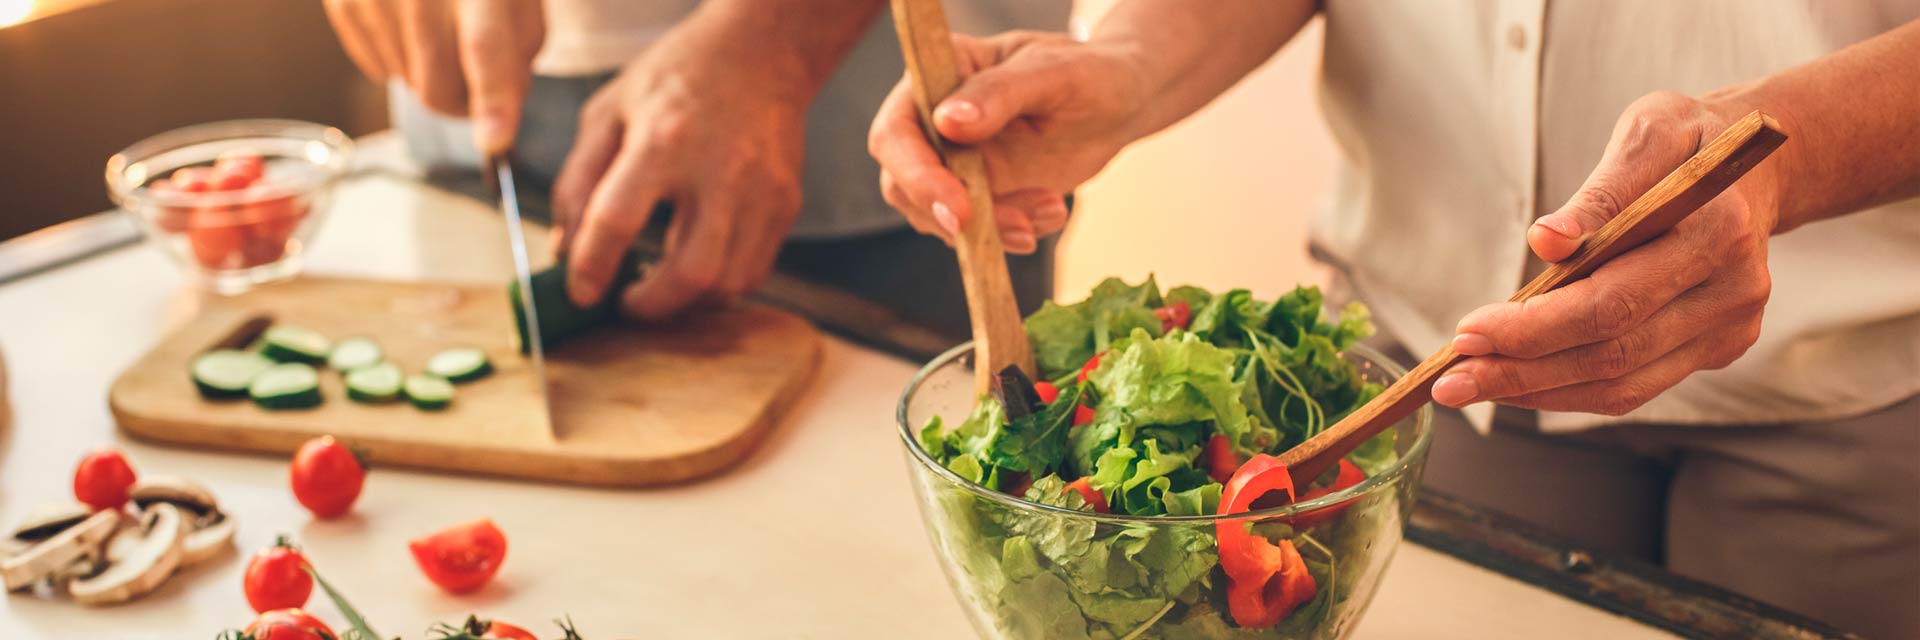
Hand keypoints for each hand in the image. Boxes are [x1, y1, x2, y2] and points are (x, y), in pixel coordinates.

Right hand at [322, 0, 543, 152]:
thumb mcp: (518, 3)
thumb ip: (518, 56)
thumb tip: (498, 113)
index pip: (485, 49)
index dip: (492, 100)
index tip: (494, 142)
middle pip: (438, 89)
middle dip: (463, 103)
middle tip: (475, 82)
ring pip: (407, 85)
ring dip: (430, 76)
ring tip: (442, 34)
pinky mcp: (344, 4)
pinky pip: (377, 70)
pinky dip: (400, 60)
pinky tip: (411, 26)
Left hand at [549, 20, 807, 319]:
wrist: (762, 53)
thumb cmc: (679, 78)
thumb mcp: (610, 111)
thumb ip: (579, 180)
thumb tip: (567, 248)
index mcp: (664, 139)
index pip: (617, 220)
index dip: (591, 267)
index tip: (581, 292)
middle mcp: (720, 170)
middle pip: (691, 271)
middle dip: (652, 306)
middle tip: (628, 303)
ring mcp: (762, 192)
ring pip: (729, 282)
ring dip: (687, 302)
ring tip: (660, 287)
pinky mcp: (786, 205)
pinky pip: (755, 270)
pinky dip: (720, 285)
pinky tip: (696, 268)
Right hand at [868, 31, 1149, 252]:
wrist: (1119, 104)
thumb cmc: (1090, 73)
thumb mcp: (1054, 74)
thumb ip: (1001, 93)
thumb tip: (948, 121)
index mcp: (939, 75)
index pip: (897, 131)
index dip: (916, 174)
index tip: (960, 208)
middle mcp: (933, 121)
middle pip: (903, 184)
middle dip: (953, 217)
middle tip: (1016, 229)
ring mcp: (952, 161)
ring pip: (939, 216)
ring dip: (993, 228)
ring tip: (1052, 207)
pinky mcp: (977, 193)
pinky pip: (976, 230)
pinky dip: (1014, 232)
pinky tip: (1053, 210)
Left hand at [1432, 91, 1780, 415]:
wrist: (1752, 167)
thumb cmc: (1686, 144)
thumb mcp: (1646, 134)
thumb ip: (1599, 193)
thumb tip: (1545, 241)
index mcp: (1719, 230)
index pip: (1614, 300)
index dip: (1535, 325)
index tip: (1467, 331)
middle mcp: (1734, 290)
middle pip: (1613, 352)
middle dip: (1521, 370)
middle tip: (1451, 378)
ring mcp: (1730, 328)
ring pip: (1622, 384)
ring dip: (1537, 391)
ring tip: (1471, 384)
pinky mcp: (1717, 349)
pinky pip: (1634, 386)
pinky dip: (1569, 389)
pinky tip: (1518, 382)